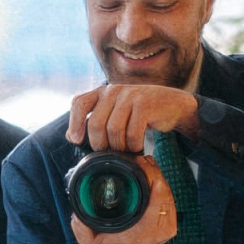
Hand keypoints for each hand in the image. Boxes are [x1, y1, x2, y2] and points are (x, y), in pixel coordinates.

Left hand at [67, 82, 199, 152]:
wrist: (173, 105)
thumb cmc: (140, 113)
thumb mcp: (116, 112)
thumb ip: (96, 120)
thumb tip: (71, 137)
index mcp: (102, 92)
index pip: (79, 103)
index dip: (74, 123)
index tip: (76, 141)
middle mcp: (113, 90)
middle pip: (96, 124)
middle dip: (100, 144)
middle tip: (110, 152)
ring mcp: (130, 96)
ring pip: (113, 130)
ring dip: (119, 147)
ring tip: (127, 150)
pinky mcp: (145, 105)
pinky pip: (132, 133)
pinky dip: (134, 145)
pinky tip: (138, 147)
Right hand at [70, 156, 177, 243]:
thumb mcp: (91, 240)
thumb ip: (82, 229)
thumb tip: (76, 215)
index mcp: (147, 230)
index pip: (159, 195)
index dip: (151, 174)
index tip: (138, 162)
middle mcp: (163, 227)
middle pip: (165, 189)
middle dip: (154, 171)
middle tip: (138, 159)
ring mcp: (170, 223)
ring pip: (169, 191)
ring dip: (158, 175)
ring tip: (143, 163)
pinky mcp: (172, 220)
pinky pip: (170, 196)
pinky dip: (161, 183)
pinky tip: (150, 174)